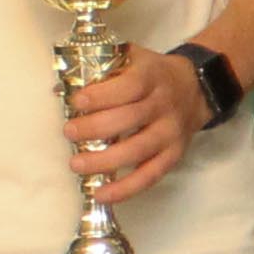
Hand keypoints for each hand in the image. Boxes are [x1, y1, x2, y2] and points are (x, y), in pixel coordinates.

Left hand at [61, 41, 203, 207]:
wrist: (195, 89)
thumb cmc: (152, 74)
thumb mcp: (132, 59)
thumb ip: (102, 68)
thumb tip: (59, 89)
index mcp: (152, 76)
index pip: (129, 86)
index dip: (102, 95)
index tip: (76, 101)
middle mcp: (164, 105)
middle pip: (129, 119)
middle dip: (94, 128)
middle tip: (69, 132)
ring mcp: (170, 132)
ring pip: (138, 150)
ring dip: (104, 161)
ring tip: (76, 164)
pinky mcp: (174, 155)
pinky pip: (150, 175)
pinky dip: (126, 189)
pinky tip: (102, 194)